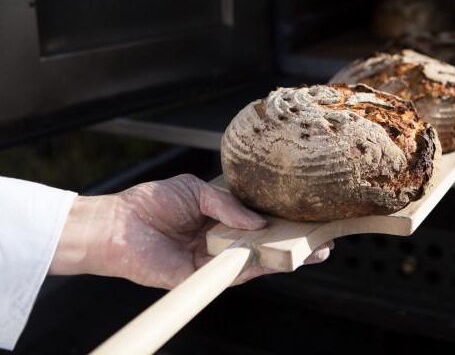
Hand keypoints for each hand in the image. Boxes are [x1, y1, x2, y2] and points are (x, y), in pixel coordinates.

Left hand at [50, 174, 332, 288]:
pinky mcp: (204, 275)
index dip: (283, 217)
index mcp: (220, 214)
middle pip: (264, 241)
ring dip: (284, 256)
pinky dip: (258, 267)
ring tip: (313, 251)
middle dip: (293, 240)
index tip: (308, 214)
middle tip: (323, 239)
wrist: (119, 225)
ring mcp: (215, 258)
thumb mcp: (196, 190)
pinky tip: (280, 259)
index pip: (259, 217)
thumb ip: (228, 205)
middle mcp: (222, 237)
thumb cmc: (152, 202)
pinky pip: (236, 273)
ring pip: (257, 259)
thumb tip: (258, 222)